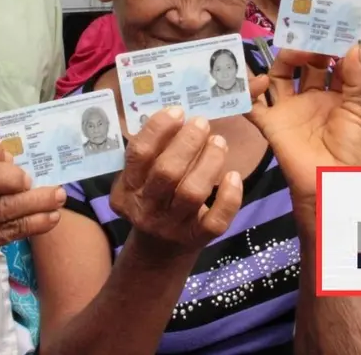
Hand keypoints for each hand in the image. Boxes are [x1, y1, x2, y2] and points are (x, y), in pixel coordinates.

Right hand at [110, 107, 242, 261]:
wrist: (158, 250)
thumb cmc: (153, 199)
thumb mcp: (141, 179)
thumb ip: (152, 152)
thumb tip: (176, 113)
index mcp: (126, 189)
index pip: (139, 154)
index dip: (158, 129)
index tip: (177, 111)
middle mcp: (145, 208)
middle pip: (167, 172)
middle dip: (188, 142)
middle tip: (201, 123)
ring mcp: (171, 226)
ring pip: (192, 192)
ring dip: (210, 161)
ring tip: (219, 142)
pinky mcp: (196, 238)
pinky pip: (216, 219)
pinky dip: (229, 196)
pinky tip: (234, 176)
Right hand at [246, 43, 360, 213]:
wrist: (331, 183)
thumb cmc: (351, 149)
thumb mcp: (360, 111)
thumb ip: (357, 79)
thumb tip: (353, 45)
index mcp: (337, 95)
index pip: (333, 62)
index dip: (332, 44)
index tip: (332, 23)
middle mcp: (311, 97)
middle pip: (305, 64)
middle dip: (308, 47)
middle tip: (309, 31)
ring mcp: (289, 109)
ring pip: (279, 76)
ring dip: (283, 60)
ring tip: (291, 52)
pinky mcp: (270, 124)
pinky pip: (252, 105)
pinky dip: (246, 92)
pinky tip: (255, 80)